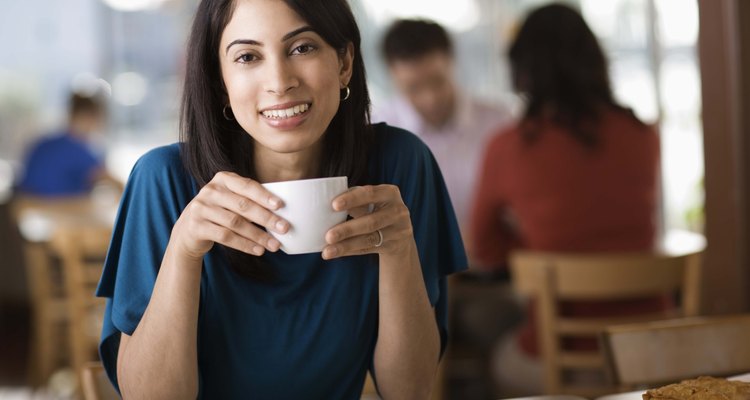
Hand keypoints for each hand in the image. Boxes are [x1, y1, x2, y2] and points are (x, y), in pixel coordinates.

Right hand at [171, 171, 289, 260]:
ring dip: (258, 235)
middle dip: (266, 218)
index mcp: (223, 179)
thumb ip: (250, 200)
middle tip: (284, 228)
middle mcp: (210, 191)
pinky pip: (225, 237)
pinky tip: (258, 250)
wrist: (189, 229)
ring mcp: (201, 208)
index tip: (280, 206)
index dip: (264, 196)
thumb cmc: (220, 212)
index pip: (247, 186)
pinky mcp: (197, 226)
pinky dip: (244, 244)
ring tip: (274, 244)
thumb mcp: (231, 200)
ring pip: (236, 223)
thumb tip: (281, 214)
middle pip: (243, 205)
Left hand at [323, 185, 413, 258]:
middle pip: (371, 222)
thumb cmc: (377, 210)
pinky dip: (350, 251)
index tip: (334, 205)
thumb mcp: (371, 201)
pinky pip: (368, 249)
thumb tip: (323, 203)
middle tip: (328, 236)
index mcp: (390, 193)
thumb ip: (354, 199)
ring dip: (346, 245)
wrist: (400, 232)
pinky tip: (335, 253)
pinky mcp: (393, 246)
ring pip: (369, 239)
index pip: (370, 193)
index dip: (352, 199)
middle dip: (348, 229)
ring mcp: (398, 231)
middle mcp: (398, 211)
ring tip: (327, 251)